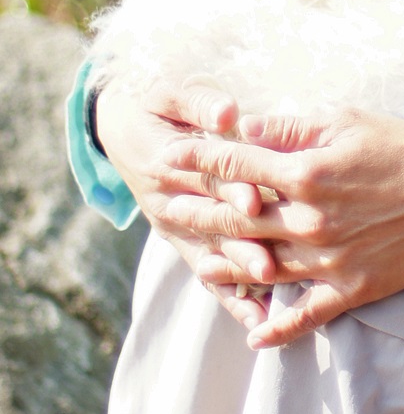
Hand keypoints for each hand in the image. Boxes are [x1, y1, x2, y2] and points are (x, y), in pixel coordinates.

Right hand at [94, 79, 274, 333]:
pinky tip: (256, 321)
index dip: (231, 188)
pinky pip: (206, 273)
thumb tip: (228, 111)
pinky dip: (230, 297)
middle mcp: (169, 201)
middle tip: (269, 265)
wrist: (123, 128)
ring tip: (266, 295)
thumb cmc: (160, 104)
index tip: (257, 200)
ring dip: (237, 275)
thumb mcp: (172, 92)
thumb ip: (201, 102)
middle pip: (211, 223)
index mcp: (167, 162)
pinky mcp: (184, 241)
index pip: (205, 178)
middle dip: (240, 243)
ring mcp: (176, 226)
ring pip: (210, 254)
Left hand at [160, 106, 403, 349]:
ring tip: (200, 266)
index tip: (169, 156)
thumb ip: (294, 127)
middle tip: (165, 208)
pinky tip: (254, 336)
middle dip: (197, 211)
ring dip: (226, 267)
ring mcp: (330, 259)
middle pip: (239, 218)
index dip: (199, 159)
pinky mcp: (353, 288)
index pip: (238, 164)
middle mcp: (311, 220)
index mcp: (308, 172)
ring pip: (263, 268)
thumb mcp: (348, 121)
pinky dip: (279, 327)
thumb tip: (247, 126)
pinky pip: (308, 315)